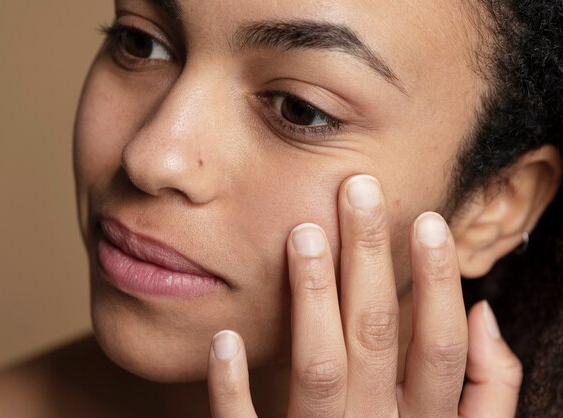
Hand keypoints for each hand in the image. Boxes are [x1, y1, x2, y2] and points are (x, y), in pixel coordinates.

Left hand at [206, 175, 521, 416]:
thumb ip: (486, 389)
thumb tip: (484, 315)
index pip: (438, 348)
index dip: (437, 282)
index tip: (424, 220)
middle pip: (375, 337)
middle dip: (368, 260)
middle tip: (355, 192)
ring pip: (318, 370)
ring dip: (310, 300)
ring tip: (301, 235)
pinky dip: (233, 388)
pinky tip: (224, 339)